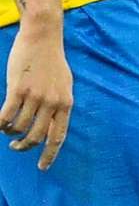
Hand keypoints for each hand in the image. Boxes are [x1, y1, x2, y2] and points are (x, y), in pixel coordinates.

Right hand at [1, 23, 71, 169]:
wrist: (43, 38)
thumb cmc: (52, 62)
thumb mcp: (64, 85)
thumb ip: (59, 104)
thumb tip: (54, 122)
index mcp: (66, 103)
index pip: (59, 136)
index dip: (50, 154)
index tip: (42, 167)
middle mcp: (52, 103)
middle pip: (37, 136)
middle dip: (25, 146)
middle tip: (16, 147)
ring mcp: (35, 96)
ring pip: (20, 127)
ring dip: (11, 132)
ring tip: (7, 129)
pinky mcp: (18, 90)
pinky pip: (6, 115)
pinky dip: (0, 123)